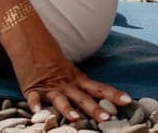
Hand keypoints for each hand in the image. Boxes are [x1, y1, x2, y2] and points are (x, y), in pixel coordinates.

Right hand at [4, 23, 129, 122]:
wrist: (29, 37)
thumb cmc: (49, 55)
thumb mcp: (68, 68)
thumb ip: (79, 83)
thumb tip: (97, 96)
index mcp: (76, 78)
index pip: (99, 88)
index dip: (113, 94)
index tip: (128, 101)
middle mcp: (66, 84)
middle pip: (83, 98)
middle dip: (95, 109)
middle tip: (107, 118)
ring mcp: (49, 86)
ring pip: (61, 100)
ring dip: (68, 110)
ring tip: (75, 119)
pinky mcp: (32, 88)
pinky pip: (33, 98)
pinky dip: (35, 104)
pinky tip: (37, 111)